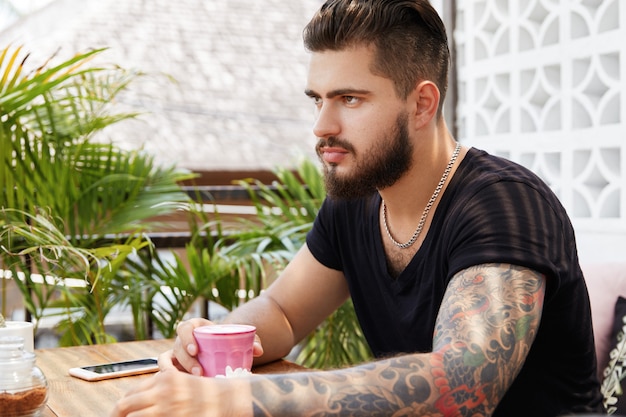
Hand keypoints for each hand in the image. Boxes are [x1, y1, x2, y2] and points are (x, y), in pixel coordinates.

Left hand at [109, 367, 252, 416]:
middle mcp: (162, 391)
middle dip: (115, 415)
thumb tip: (134, 399)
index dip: (121, 406)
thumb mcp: (182, 381)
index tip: (119, 414)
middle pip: (124, 405)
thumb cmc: (207, 393)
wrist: (229, 401)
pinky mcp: (171, 416)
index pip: (130, 393)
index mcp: (164, 378)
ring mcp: (165, 406)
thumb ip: (163, 385)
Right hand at [171, 318, 263, 375]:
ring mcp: (178, 353)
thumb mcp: (239, 336)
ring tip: (194, 379)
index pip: (184, 327)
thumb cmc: (229, 339)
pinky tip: (181, 384)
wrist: (224, 347)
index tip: (196, 350)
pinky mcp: (176, 365)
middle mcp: (183, 339)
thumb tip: (259, 350)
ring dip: (176, 369)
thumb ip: (251, 340)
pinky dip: (169, 376)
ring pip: (168, 359)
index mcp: (195, 326)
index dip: (186, 338)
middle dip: (185, 360)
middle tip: (199, 372)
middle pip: (176, 346)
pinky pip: (167, 370)